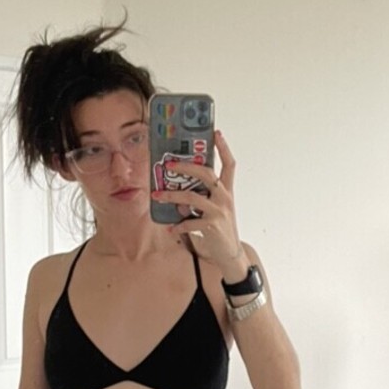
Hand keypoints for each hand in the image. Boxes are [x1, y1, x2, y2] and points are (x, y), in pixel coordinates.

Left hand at [152, 130, 243, 267]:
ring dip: (171, 196)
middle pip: (207, 173)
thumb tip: (176, 196)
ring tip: (157, 196)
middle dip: (186, 166)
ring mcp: (219, 211)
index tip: (216, 133)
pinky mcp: (212, 226)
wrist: (231, 255)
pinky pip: (189, 222)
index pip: (229, 165)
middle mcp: (225, 198)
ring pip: (191, 197)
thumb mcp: (215, 210)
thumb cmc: (221, 230)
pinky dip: (178, 225)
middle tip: (169, 164)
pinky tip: (172, 227)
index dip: (224, 148)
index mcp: (227, 191)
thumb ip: (200, 200)